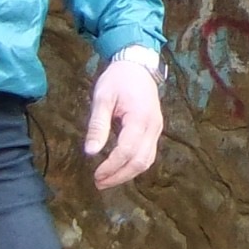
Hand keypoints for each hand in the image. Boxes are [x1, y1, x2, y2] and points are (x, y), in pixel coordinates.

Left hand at [84, 60, 163, 188]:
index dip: (111, 167)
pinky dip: (134, 165)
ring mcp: (157, 130)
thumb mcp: (102, 98)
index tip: (96, 174)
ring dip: (127, 174)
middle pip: (140, 162)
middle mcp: (153, 127)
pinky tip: (119, 169)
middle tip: (99, 183)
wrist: (137, 65)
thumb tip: (91, 152)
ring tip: (107, 180)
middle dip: (119, 176)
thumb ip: (98, 125)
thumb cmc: (118, 79)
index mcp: (140, 118)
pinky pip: (148, 154)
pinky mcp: (155, 130)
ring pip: (146, 161)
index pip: (127, 151)